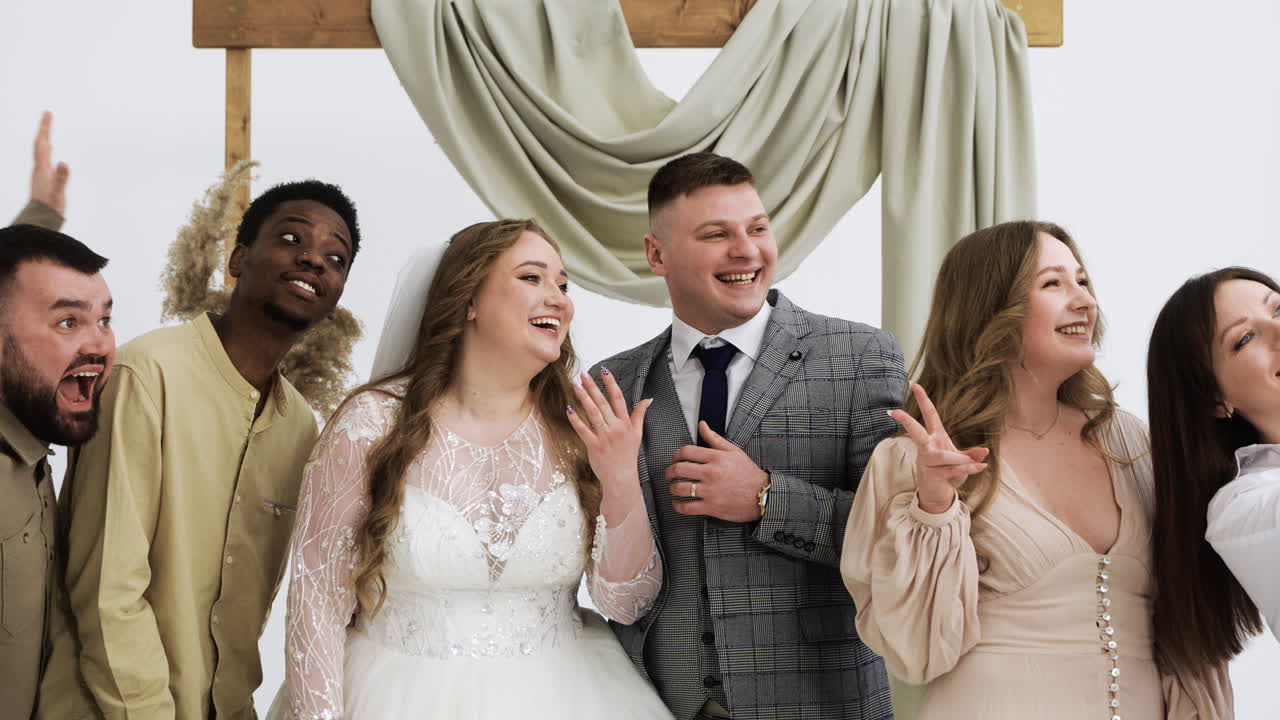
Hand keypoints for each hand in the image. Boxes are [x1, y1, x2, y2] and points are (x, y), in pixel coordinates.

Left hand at [31, 111, 69, 214]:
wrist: (40, 220)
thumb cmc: (49, 207)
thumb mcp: (58, 192)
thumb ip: (61, 178)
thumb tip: (64, 163)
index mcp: (42, 168)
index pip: (43, 143)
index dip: (45, 128)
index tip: (47, 114)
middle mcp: (39, 168)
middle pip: (40, 144)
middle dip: (44, 129)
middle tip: (47, 116)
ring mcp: (40, 174)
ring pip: (40, 151)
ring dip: (44, 139)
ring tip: (47, 131)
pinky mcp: (43, 179)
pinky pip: (44, 160)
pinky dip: (47, 152)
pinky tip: (50, 155)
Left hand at [566, 368, 651, 505]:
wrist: (622, 478)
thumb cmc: (628, 456)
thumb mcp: (638, 434)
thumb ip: (640, 415)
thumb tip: (648, 399)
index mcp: (626, 423)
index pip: (618, 398)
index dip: (611, 383)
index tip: (604, 370)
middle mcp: (616, 428)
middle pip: (603, 403)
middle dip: (593, 386)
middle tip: (583, 373)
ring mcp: (605, 437)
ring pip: (593, 413)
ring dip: (583, 398)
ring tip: (575, 385)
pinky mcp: (594, 446)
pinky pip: (583, 430)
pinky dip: (576, 419)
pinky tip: (569, 408)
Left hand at [666, 421, 768, 522]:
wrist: (762, 495)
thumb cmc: (748, 473)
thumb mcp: (733, 451)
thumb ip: (714, 438)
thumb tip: (701, 424)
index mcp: (716, 458)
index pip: (686, 452)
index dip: (676, 455)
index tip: (675, 460)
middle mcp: (711, 473)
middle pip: (679, 469)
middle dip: (669, 472)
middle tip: (669, 474)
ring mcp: (710, 491)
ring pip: (680, 488)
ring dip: (672, 488)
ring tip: (673, 487)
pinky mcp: (711, 507)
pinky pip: (687, 507)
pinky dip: (678, 505)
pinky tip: (678, 503)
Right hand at [888, 382, 988, 513]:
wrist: (939, 495)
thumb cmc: (949, 473)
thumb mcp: (963, 461)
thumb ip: (972, 455)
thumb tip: (984, 451)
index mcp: (935, 437)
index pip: (929, 414)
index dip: (922, 399)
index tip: (913, 384)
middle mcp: (928, 447)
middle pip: (916, 432)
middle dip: (906, 421)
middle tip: (894, 412)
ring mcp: (927, 461)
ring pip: (942, 456)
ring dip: (960, 460)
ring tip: (977, 464)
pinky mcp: (931, 474)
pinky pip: (952, 469)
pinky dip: (968, 468)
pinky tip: (980, 467)